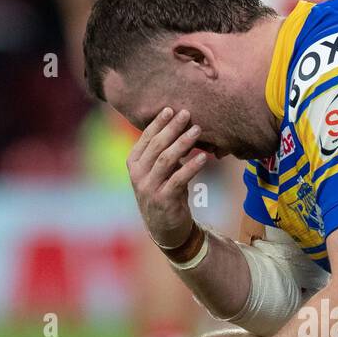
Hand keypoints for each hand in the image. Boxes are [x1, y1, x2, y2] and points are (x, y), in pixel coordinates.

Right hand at [126, 107, 209, 246]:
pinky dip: (192, 167)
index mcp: (134, 163)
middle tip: (187, 113)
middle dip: (172, 128)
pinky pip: (178, 179)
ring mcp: (148, 188)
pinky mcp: (163, 200)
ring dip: (183, 143)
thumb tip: (183, 127)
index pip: (146, 138)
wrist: (165, 227)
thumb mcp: (162, 171)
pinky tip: (204, 158)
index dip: (158, 123)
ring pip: (166, 160)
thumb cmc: (166, 192)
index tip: (171, 109)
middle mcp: (138, 174)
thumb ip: (166, 152)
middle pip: (156, 146)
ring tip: (197, 130)